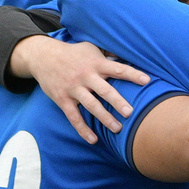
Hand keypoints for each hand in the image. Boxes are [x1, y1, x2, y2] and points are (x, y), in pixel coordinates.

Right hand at [13, 36, 149, 144]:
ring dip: (104, 118)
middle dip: (117, 102)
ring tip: (118, 129)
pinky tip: (93, 140)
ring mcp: (73, 88)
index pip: (117, 69)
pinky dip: (82, 129)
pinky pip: (73, 116)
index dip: (132, 74)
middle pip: (104, 90)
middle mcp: (85, 76)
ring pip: (91, 105)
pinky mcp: (62, 99)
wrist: (41, 56)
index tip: (147, 80)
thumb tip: (131, 54)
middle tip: (130, 113)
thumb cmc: (73, 53)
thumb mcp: (90, 48)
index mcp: (95, 64)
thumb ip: (109, 54)